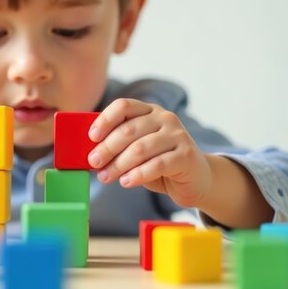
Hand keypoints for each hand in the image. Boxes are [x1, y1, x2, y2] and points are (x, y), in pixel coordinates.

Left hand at [87, 98, 212, 207]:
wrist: (195, 179)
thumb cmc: (159, 163)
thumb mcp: (138, 150)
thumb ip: (120, 146)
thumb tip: (91, 153)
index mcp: (149, 111)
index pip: (124, 106)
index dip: (105, 120)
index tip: (91, 137)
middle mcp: (165, 118)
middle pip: (129, 129)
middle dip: (107, 148)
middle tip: (93, 162)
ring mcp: (178, 135)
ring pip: (141, 148)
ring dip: (119, 164)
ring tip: (106, 177)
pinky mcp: (186, 156)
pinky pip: (157, 165)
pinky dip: (137, 175)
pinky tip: (126, 182)